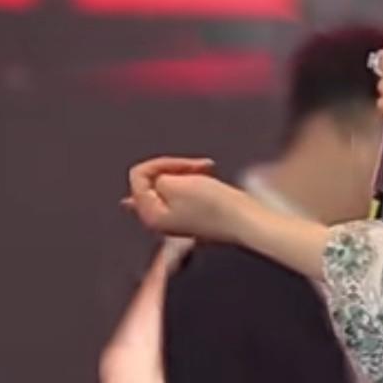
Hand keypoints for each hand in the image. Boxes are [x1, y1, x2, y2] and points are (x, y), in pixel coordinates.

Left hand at [123, 157, 249, 241]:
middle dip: (173, 167)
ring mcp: (174, 217)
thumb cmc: (214, 206)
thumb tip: (156, 179)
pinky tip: (206, 175)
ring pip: (168, 182)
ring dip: (186, 171)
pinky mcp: (190, 213)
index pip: (138, 176)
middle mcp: (158, 219)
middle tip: (197, 166)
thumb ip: (155, 177)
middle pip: (151, 179)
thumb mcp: (174, 185)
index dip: (160, 164)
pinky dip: (192, 179)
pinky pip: (181, 189)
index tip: (183, 166)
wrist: (245, 219)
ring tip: (206, 169)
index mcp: (150, 215)